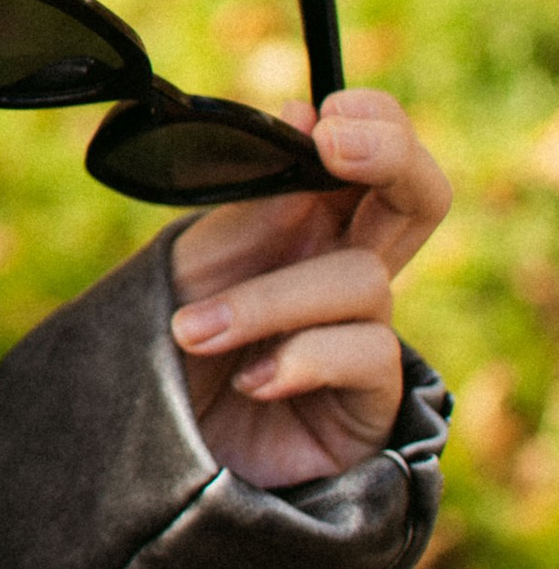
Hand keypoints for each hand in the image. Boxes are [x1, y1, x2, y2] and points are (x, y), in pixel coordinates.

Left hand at [166, 89, 449, 488]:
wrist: (147, 453)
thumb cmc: (166, 353)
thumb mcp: (198, 263)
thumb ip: (256, 203)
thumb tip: (302, 115)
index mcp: (308, 227)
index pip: (372, 157)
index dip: (372, 124)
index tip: (321, 118)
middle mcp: (346, 273)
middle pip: (420, 196)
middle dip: (391, 157)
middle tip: (332, 145)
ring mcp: (364, 336)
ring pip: (363, 279)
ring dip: (269, 301)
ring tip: (194, 331)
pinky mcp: (371, 403)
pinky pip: (368, 352)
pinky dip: (302, 357)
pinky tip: (252, 380)